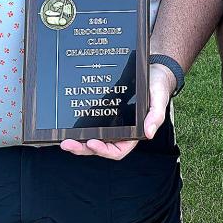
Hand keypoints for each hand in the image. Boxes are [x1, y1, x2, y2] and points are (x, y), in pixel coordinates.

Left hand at [60, 63, 174, 159]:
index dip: (103, 150)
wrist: (153, 71)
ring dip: (78, 141)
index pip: (117, 150)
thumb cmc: (158, 87)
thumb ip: (155, 116)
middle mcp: (121, 132)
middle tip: (68, 144)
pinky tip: (68, 124)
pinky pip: (91, 124)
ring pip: (92, 138)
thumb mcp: (159, 99)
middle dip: (83, 148)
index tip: (91, 143)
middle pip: (100, 147)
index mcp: (134, 134)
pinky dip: (80, 127)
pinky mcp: (104, 113)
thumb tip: (149, 133)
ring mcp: (111, 123)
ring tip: (64, 139)